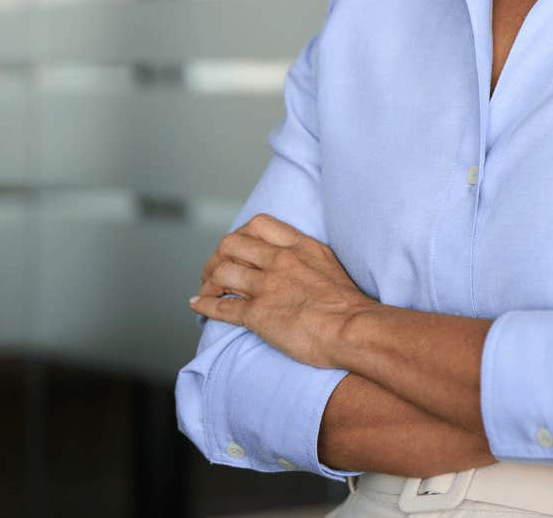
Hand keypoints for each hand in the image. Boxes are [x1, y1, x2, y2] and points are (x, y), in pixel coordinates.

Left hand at [187, 213, 376, 369]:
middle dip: (217, 257)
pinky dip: (204, 305)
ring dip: (208, 282)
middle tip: (215, 271)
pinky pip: (221, 305)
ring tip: (207, 290)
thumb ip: (308, 260)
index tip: (239, 248)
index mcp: (300, 246)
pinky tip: (198, 306)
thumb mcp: (330, 266)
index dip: (241, 234)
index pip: (258, 224)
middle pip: (231, 244)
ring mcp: (267, 286)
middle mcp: (280, 261)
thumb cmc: (350, 305)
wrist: (354, 329)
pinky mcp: (258, 313)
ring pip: (222, 272)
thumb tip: (297, 269)